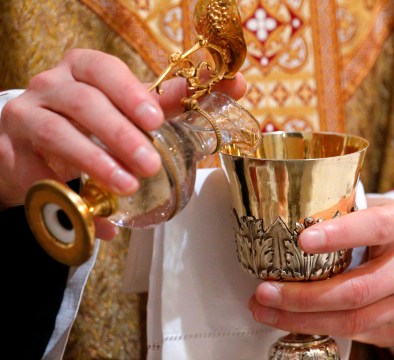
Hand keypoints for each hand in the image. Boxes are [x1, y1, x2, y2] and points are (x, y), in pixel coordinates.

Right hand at [0, 48, 245, 236]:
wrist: (36, 147)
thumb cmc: (94, 123)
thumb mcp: (132, 112)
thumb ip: (176, 102)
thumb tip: (236, 85)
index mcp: (84, 69)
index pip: (104, 68)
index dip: (129, 91)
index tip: (155, 118)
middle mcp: (51, 85)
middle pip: (83, 101)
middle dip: (120, 133)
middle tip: (150, 163)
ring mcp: (26, 114)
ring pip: (57, 131)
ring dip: (96, 161)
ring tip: (126, 186)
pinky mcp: (11, 150)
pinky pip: (38, 173)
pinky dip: (69, 194)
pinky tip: (96, 215)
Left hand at [249, 196, 393, 346]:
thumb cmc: (391, 234)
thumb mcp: (378, 211)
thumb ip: (344, 212)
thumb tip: (285, 215)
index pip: (375, 228)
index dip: (339, 236)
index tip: (302, 240)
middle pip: (356, 289)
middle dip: (304, 296)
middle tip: (266, 291)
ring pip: (352, 320)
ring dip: (302, 319)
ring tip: (266, 310)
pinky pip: (354, 334)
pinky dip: (317, 328)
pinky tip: (291, 319)